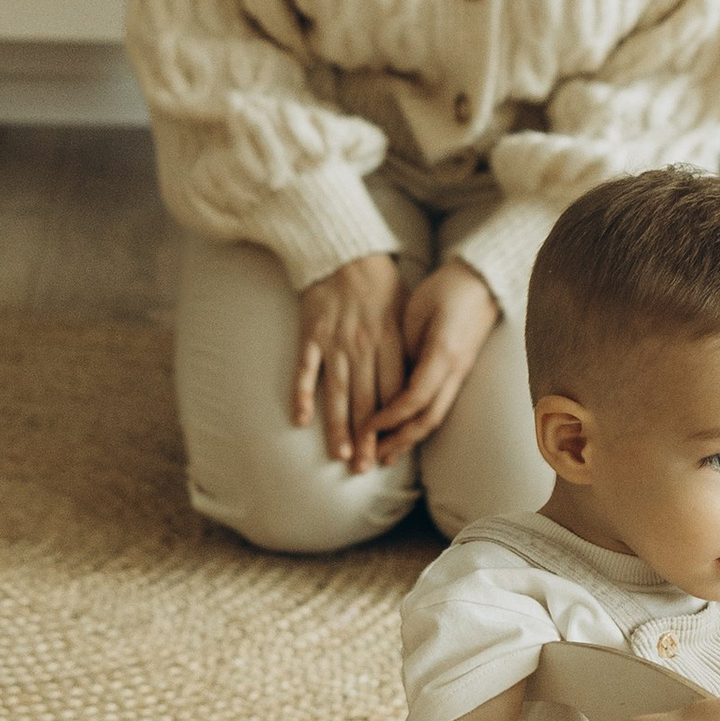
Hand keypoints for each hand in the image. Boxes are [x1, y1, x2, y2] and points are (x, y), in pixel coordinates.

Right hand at [293, 253, 409, 470]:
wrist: (344, 252)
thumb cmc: (380, 283)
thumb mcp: (405, 311)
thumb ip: (410, 346)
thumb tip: (419, 382)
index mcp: (391, 340)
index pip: (393, 391)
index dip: (392, 424)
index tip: (391, 450)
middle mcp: (363, 345)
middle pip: (365, 400)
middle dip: (366, 438)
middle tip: (364, 468)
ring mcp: (335, 342)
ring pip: (337, 392)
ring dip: (338, 426)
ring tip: (340, 455)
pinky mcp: (310, 335)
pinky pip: (305, 369)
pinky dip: (302, 394)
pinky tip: (300, 420)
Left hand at [364, 260, 499, 461]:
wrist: (480, 280)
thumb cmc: (445, 289)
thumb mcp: (417, 312)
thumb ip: (403, 348)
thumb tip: (387, 382)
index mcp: (443, 354)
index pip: (415, 398)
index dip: (390, 417)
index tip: (367, 427)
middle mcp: (455, 369)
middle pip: (428, 418)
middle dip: (400, 440)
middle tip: (376, 456)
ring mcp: (461, 372)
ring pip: (436, 416)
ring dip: (411, 438)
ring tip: (390, 454)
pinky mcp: (460, 372)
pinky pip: (439, 404)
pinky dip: (420, 422)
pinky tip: (408, 431)